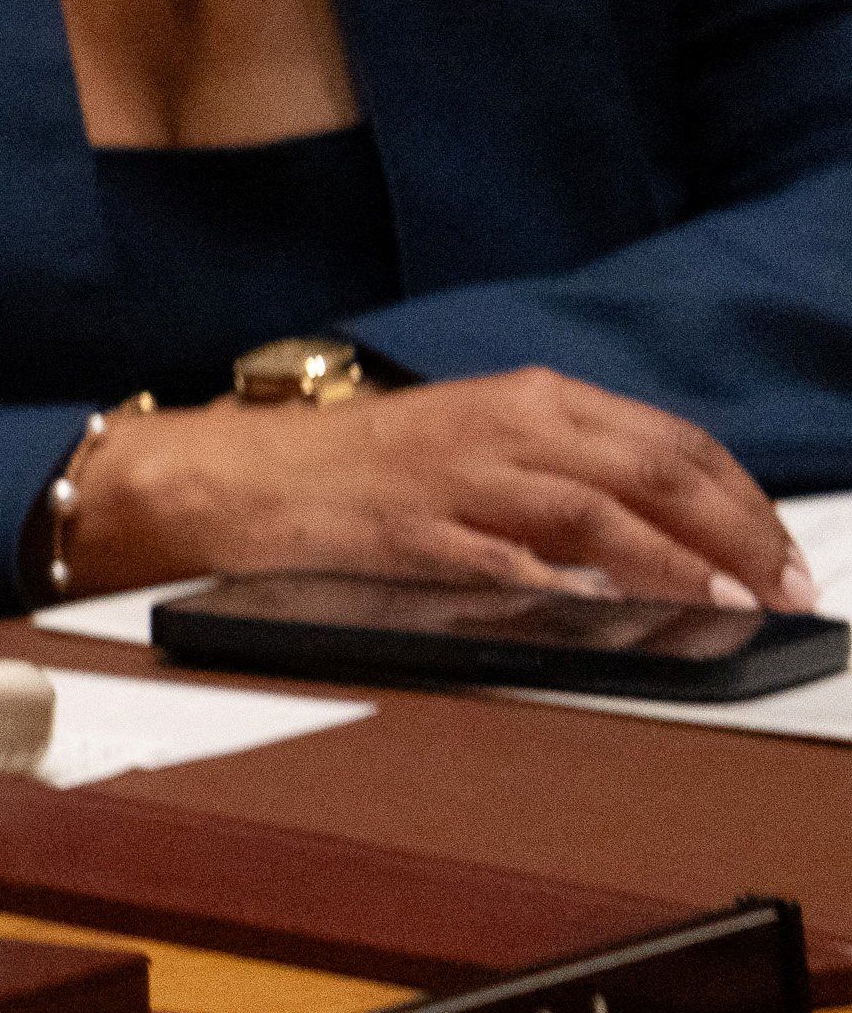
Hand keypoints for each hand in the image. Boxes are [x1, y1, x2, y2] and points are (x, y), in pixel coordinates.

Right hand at [76, 367, 813, 609]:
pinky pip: (504, 559)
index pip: (669, 443)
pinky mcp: (412, 533)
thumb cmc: (350, 473)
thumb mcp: (473, 445)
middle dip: (732, 534)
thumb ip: (563, 474)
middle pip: (650, 472)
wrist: (230, 478)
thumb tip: (666, 532)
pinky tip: (612, 611)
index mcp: (526, 401)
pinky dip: (566, 584)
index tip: (782, 555)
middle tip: (781, 588)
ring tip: (730, 603)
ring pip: (596, 512)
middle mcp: (502, 429)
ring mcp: (457, 480)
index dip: (740, 501)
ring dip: (674, 562)